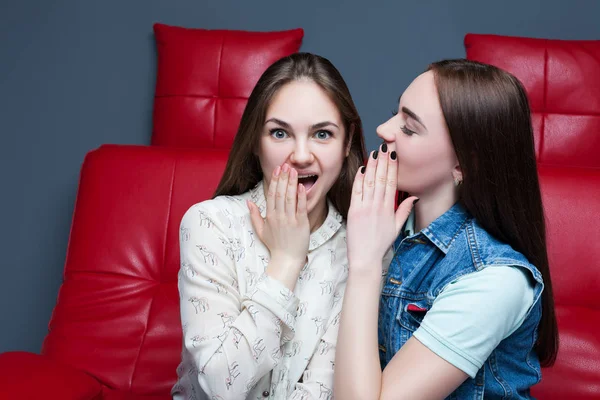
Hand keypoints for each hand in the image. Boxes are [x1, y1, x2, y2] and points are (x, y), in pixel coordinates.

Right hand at [248, 164, 309, 283]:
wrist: (286, 260)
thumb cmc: (275, 245)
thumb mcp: (261, 230)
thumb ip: (254, 215)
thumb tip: (248, 202)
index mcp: (269, 216)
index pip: (271, 194)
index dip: (274, 181)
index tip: (277, 170)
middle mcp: (279, 216)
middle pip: (280, 193)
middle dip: (283, 178)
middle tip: (286, 165)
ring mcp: (290, 220)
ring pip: (290, 198)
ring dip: (292, 183)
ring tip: (293, 171)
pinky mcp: (301, 224)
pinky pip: (300, 207)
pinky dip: (301, 196)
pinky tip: (302, 186)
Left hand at [346, 146, 417, 272]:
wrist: (365, 257)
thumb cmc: (380, 244)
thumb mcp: (397, 227)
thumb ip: (404, 210)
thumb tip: (414, 197)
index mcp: (389, 209)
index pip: (392, 182)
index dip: (392, 167)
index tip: (393, 154)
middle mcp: (377, 206)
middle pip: (381, 178)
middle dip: (383, 161)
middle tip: (384, 146)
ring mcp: (365, 207)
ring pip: (369, 182)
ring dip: (371, 166)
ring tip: (374, 153)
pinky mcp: (353, 211)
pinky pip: (356, 191)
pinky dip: (358, 179)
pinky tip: (361, 169)